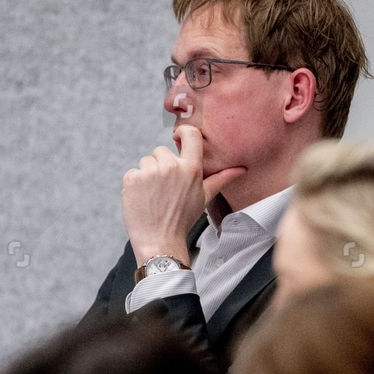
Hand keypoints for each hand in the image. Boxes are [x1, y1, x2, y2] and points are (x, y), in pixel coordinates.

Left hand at [122, 125, 246, 264]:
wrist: (160, 240)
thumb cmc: (183, 219)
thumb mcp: (204, 197)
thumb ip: (221, 179)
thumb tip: (241, 169)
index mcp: (191, 169)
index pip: (190, 135)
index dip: (182, 133)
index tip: (178, 139)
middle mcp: (171, 167)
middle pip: (162, 151)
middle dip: (162, 166)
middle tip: (166, 189)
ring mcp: (150, 171)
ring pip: (146, 161)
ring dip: (148, 175)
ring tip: (155, 195)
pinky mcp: (133, 178)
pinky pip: (133, 172)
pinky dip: (135, 184)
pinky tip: (143, 199)